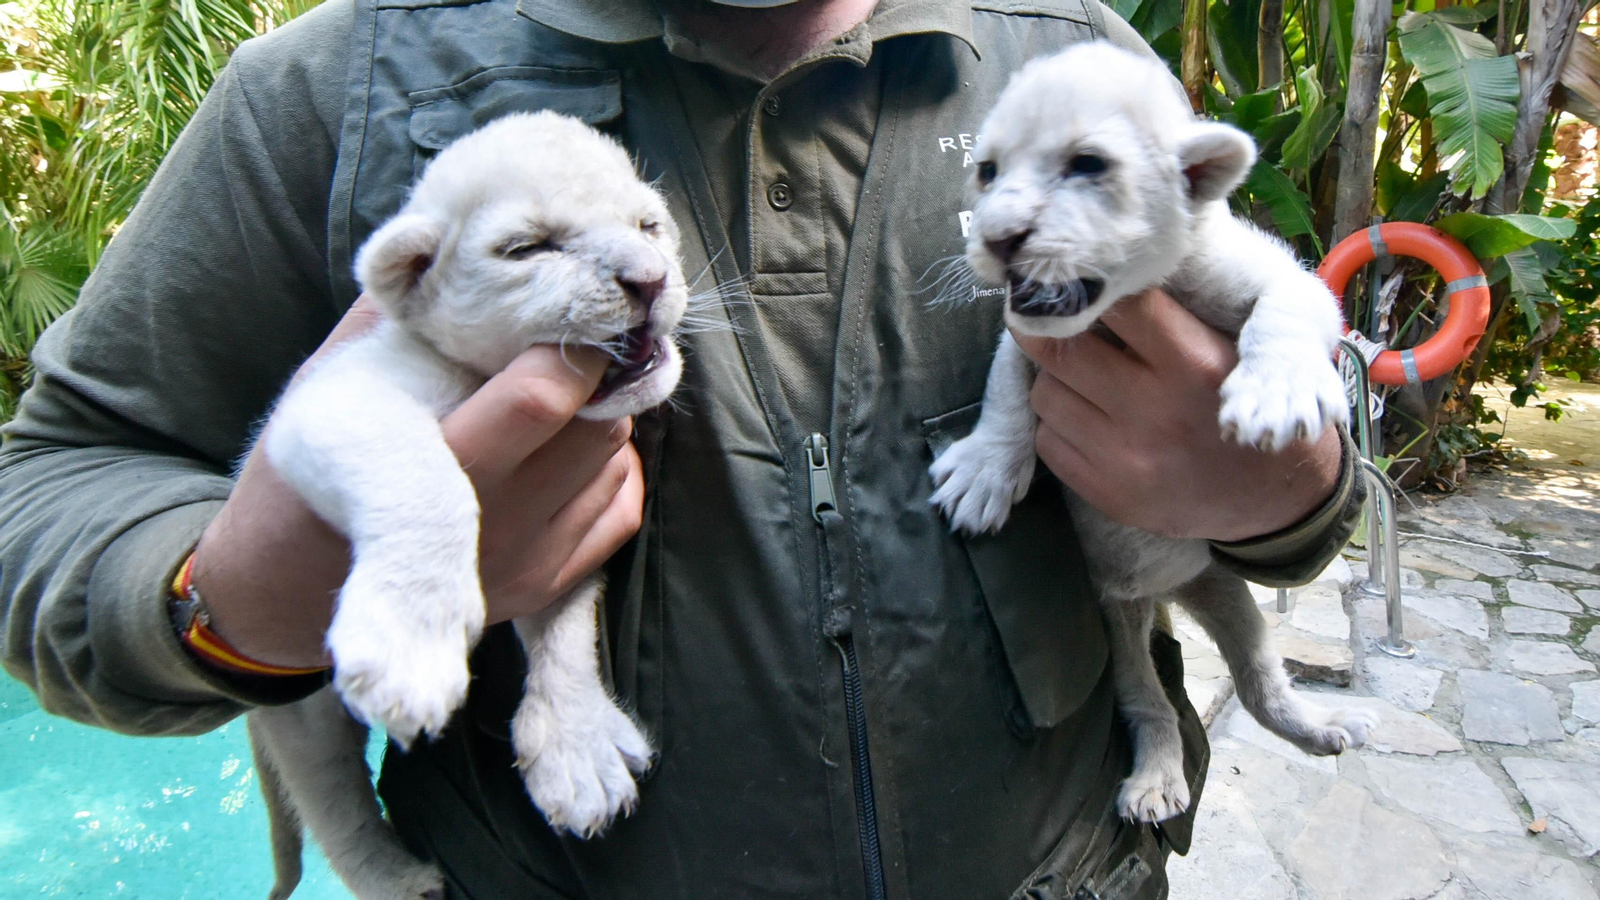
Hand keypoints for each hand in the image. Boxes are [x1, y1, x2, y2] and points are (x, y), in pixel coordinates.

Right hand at [191, 297, 644, 668]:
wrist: (289, 580)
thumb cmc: (314, 462)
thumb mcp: (337, 377)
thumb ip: (404, 316)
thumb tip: (455, 235)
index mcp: (439, 465)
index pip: (547, 396)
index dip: (570, 342)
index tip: (567, 310)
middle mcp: (494, 524)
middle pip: (597, 426)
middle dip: (596, 376)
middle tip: (572, 345)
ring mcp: (525, 563)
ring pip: (615, 463)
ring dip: (601, 419)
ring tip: (560, 397)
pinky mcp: (544, 587)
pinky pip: (619, 512)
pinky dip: (610, 470)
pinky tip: (567, 447)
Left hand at [1012, 289, 1340, 542]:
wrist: (1278, 497)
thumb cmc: (1249, 405)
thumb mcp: (1231, 350)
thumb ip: (1171, 318)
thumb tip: (1099, 282)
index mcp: (1194, 363)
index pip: (1118, 305)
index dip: (1091, 289)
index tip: (1079, 284)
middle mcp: (1155, 411)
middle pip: (1061, 349)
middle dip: (1051, 331)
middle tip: (1054, 325)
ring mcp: (1125, 458)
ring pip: (1044, 393)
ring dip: (1054, 379)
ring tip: (1080, 379)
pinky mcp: (1107, 494)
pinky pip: (1047, 440)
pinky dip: (1057, 424)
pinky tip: (1086, 420)